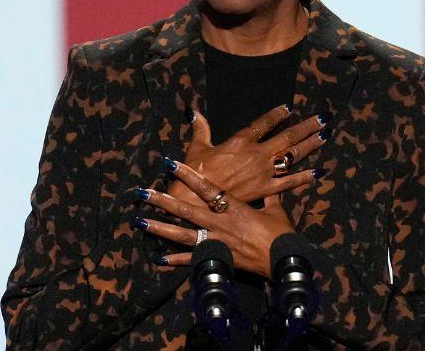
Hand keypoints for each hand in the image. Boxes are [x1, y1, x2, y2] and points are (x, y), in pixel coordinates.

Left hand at [134, 159, 295, 278]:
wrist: (284, 261)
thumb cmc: (280, 234)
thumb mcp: (276, 210)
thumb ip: (269, 197)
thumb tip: (272, 184)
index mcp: (233, 206)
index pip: (206, 187)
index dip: (187, 174)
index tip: (169, 163)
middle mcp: (220, 222)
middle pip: (186, 209)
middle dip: (163, 200)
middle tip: (142, 193)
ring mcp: (216, 241)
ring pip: (182, 234)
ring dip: (160, 228)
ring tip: (140, 222)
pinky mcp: (217, 259)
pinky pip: (192, 260)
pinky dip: (175, 260)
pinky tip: (159, 259)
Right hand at [170, 105, 330, 205]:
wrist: (195, 199)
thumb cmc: (194, 172)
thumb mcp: (197, 147)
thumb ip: (201, 128)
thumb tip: (193, 110)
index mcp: (241, 140)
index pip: (264, 123)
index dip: (277, 114)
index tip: (288, 108)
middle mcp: (257, 154)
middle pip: (288, 137)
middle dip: (307, 126)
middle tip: (324, 118)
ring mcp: (264, 172)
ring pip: (293, 156)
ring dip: (311, 145)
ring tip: (325, 135)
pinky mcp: (265, 189)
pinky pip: (289, 182)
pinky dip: (304, 177)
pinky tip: (318, 172)